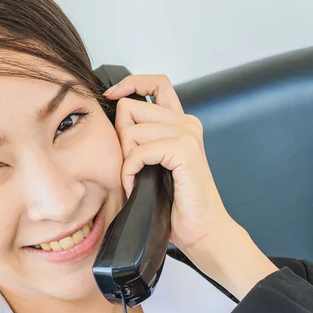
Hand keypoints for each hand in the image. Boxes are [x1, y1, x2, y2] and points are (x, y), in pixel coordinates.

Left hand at [103, 74, 277, 299]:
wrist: (201, 229)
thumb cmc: (175, 203)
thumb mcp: (152, 164)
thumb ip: (140, 139)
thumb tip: (113, 122)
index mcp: (180, 122)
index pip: (155, 83)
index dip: (130, 84)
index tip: (111, 96)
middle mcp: (185, 122)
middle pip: (132, 107)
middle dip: (119, 137)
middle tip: (128, 165)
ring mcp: (187, 134)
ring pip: (131, 130)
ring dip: (124, 160)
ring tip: (134, 180)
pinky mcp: (184, 150)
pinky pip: (137, 151)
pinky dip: (129, 172)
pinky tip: (135, 186)